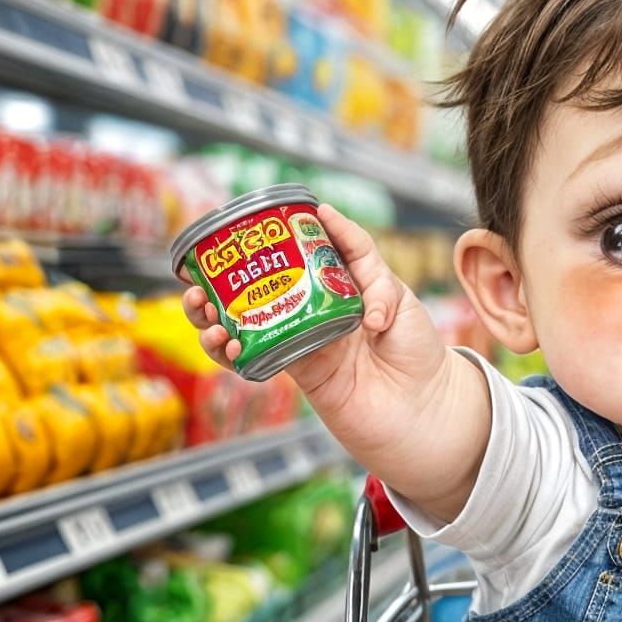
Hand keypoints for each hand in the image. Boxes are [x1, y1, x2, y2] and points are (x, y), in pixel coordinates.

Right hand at [182, 204, 485, 513]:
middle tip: (213, 264)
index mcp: (350, 284)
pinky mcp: (296, 369)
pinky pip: (255, 355)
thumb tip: (365, 314)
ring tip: (200, 304)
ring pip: (249, 317)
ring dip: (216, 311)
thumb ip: (383, 294)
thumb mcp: (408, 308)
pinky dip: (230, 350)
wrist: (421, 411)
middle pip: (270, 280)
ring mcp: (305, 336)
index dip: (309, 226)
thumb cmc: (420, 355)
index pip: (325, 246)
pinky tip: (221, 342)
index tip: (292, 211)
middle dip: (234, 271)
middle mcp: (321, 306)